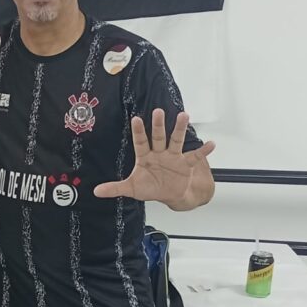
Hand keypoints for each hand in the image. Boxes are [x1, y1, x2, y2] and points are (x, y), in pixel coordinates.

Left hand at [93, 110, 214, 205]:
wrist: (169, 194)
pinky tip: (211, 144)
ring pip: (176, 141)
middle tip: (158, 111)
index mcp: (145, 156)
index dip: (138, 131)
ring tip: (184, 116)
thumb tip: (96, 191)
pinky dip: (203, 151)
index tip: (135, 119)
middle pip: (158, 137)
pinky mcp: (185, 164)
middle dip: (158, 125)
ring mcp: (173, 156)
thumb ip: (115, 188)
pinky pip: (194, 157)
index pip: (140, 142)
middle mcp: (159, 153)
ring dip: (179, 129)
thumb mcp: (131, 188)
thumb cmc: (149, 187)